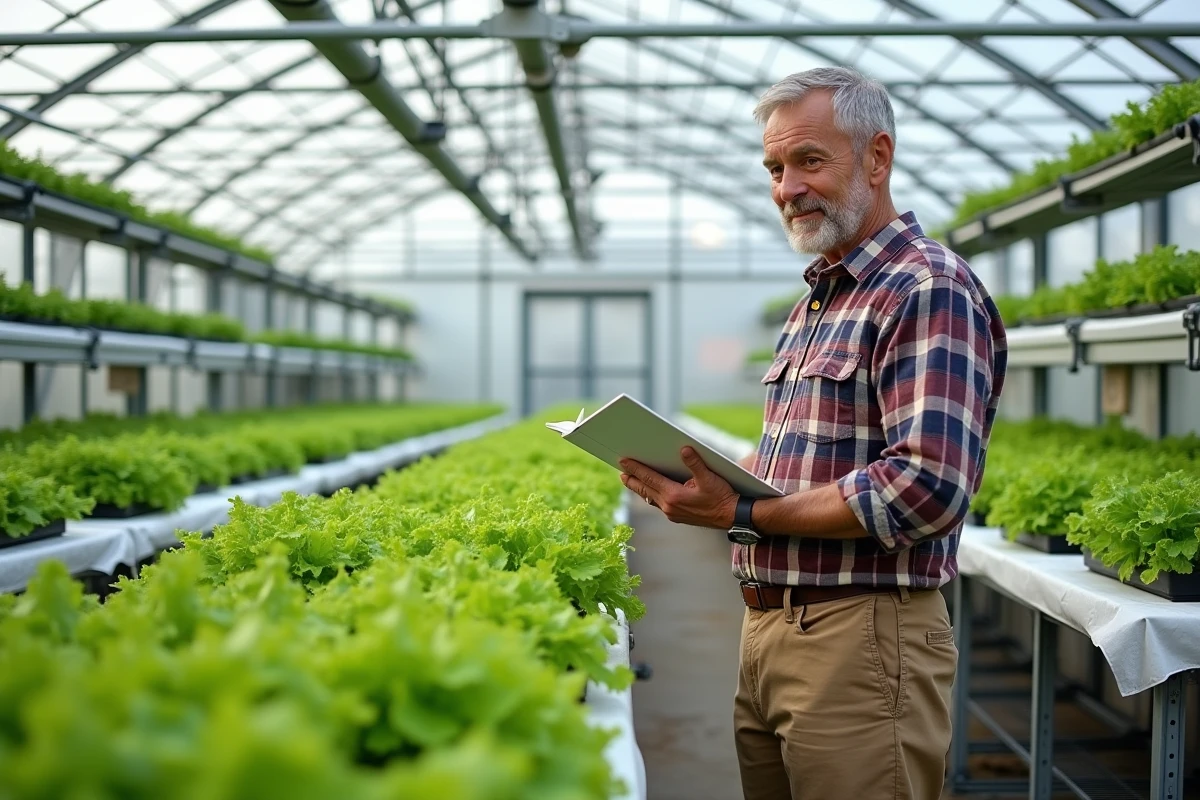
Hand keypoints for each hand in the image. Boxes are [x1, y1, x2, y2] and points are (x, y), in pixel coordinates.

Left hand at [620, 447, 738, 529]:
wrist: (732, 517)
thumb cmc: (722, 496)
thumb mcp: (710, 477)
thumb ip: (695, 463)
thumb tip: (684, 449)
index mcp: (674, 496)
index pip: (649, 479)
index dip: (635, 469)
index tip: (623, 461)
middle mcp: (669, 506)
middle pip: (645, 490)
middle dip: (632, 480)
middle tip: (620, 471)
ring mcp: (672, 513)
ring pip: (650, 498)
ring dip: (640, 489)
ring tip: (630, 480)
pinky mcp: (677, 516)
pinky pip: (658, 504)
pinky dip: (651, 495)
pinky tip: (650, 491)